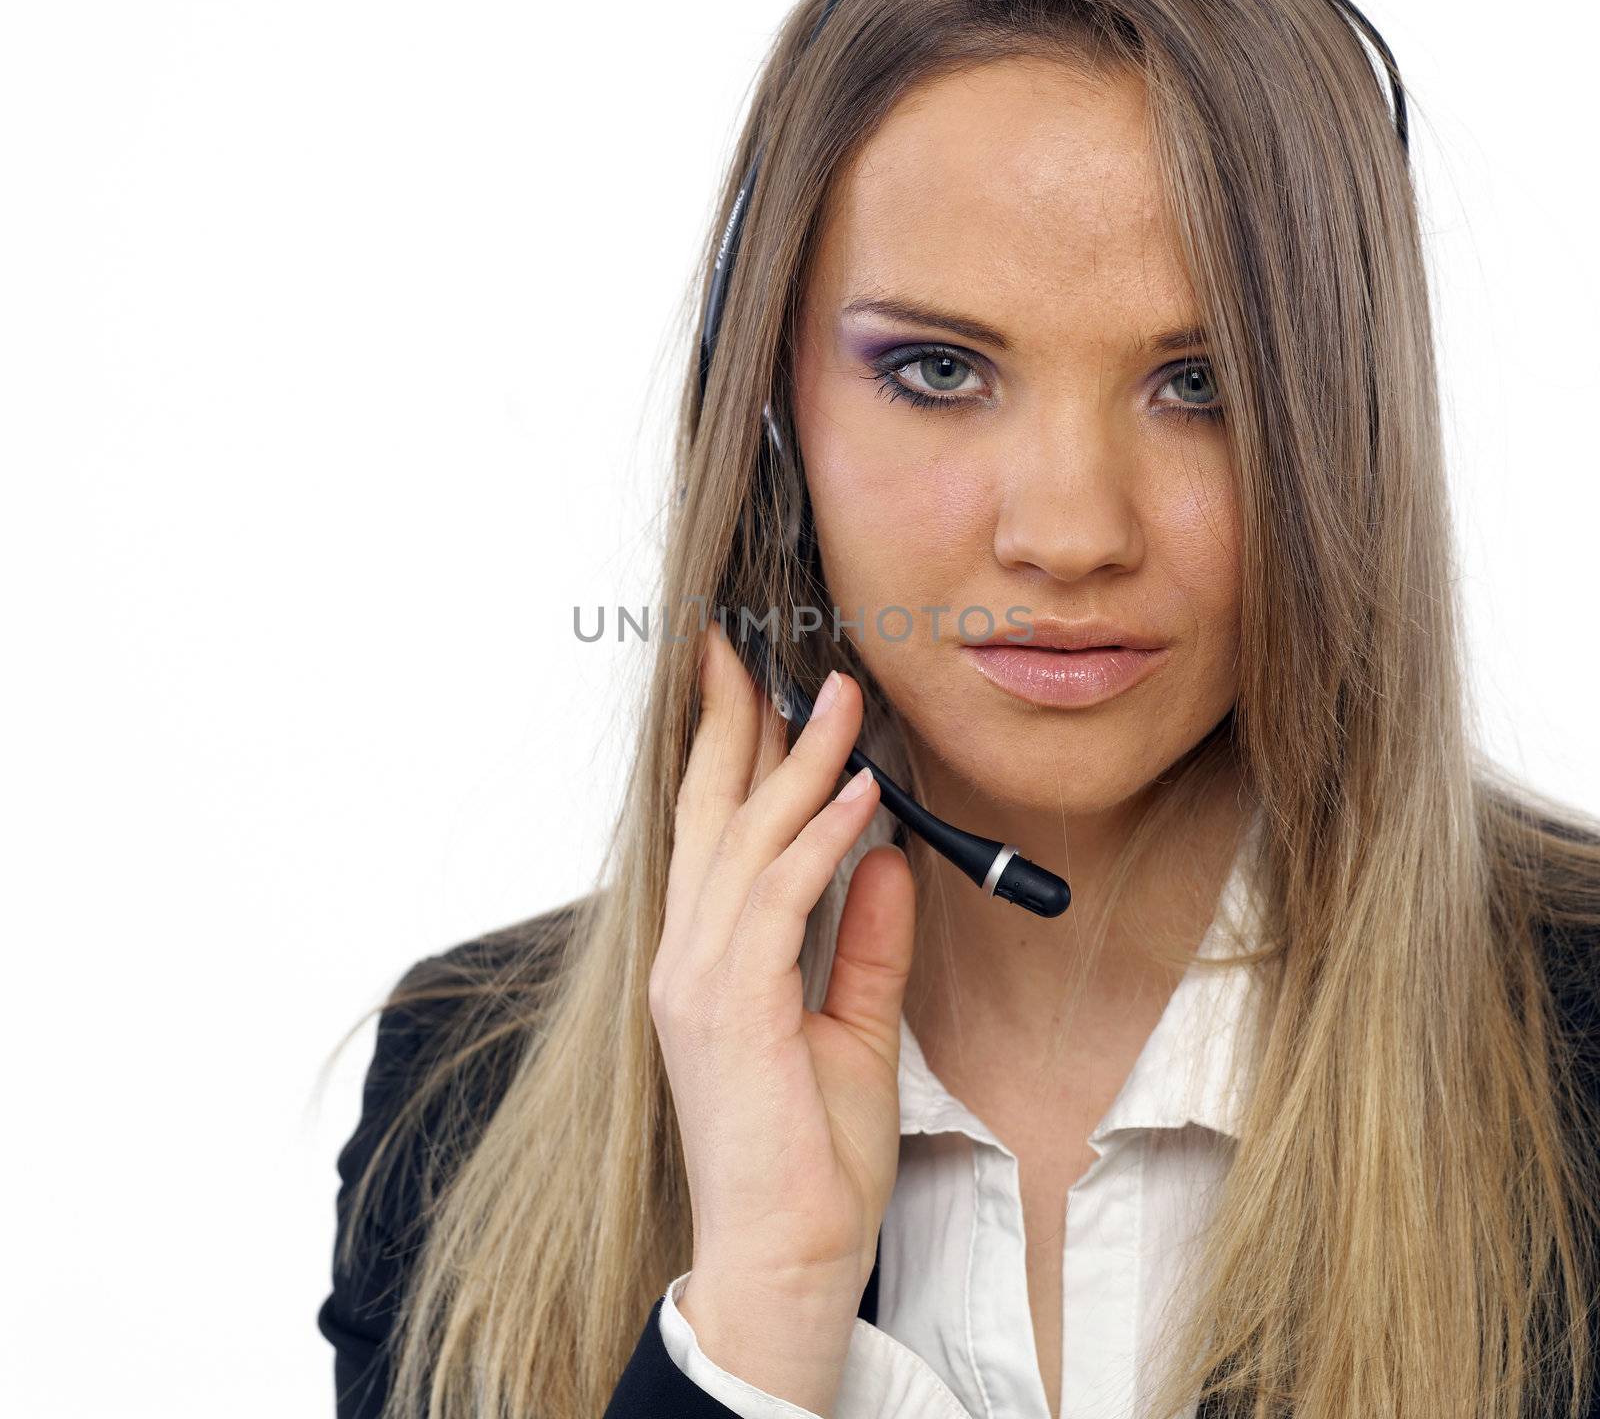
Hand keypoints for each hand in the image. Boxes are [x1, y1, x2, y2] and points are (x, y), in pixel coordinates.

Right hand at [649, 619, 916, 1415]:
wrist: (785, 1255)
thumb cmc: (809, 1154)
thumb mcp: (851, 1027)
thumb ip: (863, 941)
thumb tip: (887, 858)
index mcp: (706, 958)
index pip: (716, 829)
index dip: (731, 749)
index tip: (751, 680)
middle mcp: (689, 955)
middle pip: (709, 811)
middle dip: (730, 719)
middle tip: (750, 643)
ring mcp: (700, 978)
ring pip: (745, 839)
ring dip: (796, 762)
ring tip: (840, 696)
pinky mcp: (731, 1005)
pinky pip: (780, 898)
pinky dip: (820, 838)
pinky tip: (858, 793)